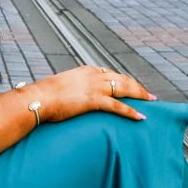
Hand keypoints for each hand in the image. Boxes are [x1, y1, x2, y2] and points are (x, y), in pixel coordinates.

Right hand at [29, 65, 153, 123]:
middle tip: (148, 94)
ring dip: (139, 94)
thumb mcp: (60, 88)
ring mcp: (94, 87)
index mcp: (85, 71)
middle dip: (136, 86)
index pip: (109, 73)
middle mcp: (93, 75)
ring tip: (151, 101)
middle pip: (121, 78)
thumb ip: (70, 90)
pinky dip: (131, 111)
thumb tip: (70, 97)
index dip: (122, 80)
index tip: (129, 85)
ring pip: (124, 88)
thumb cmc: (44, 97)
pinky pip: (117, 106)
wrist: (37, 99)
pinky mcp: (93, 100)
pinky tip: (140, 116)